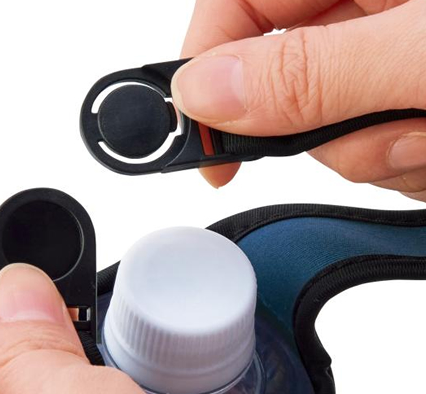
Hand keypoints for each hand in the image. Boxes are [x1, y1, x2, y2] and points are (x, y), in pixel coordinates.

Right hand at [173, 0, 425, 200]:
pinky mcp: (404, 104)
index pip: (238, 1)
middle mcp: (371, 9)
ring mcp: (388, 61)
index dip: (204, 62)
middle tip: (377, 131)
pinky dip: (399, 165)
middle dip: (315, 130)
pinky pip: (364, 148)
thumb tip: (204, 93)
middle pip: (277, 79)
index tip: (201, 133)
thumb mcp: (424, 59)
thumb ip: (310, 74)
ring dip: (369, 152)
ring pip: (321, 127)